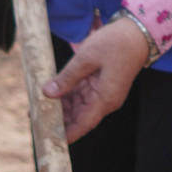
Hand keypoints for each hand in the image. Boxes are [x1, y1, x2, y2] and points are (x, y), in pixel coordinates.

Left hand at [44, 18, 150, 141]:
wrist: (137, 32)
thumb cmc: (116, 43)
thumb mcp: (86, 58)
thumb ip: (67, 77)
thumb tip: (48, 93)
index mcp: (105, 98)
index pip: (83, 124)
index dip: (66, 134)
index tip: (49, 139)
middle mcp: (106, 101)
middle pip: (78, 117)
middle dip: (58, 119)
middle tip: (34, 117)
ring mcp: (104, 93)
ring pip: (78, 106)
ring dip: (60, 106)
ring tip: (37, 105)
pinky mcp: (101, 85)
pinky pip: (82, 95)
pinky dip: (67, 95)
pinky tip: (51, 93)